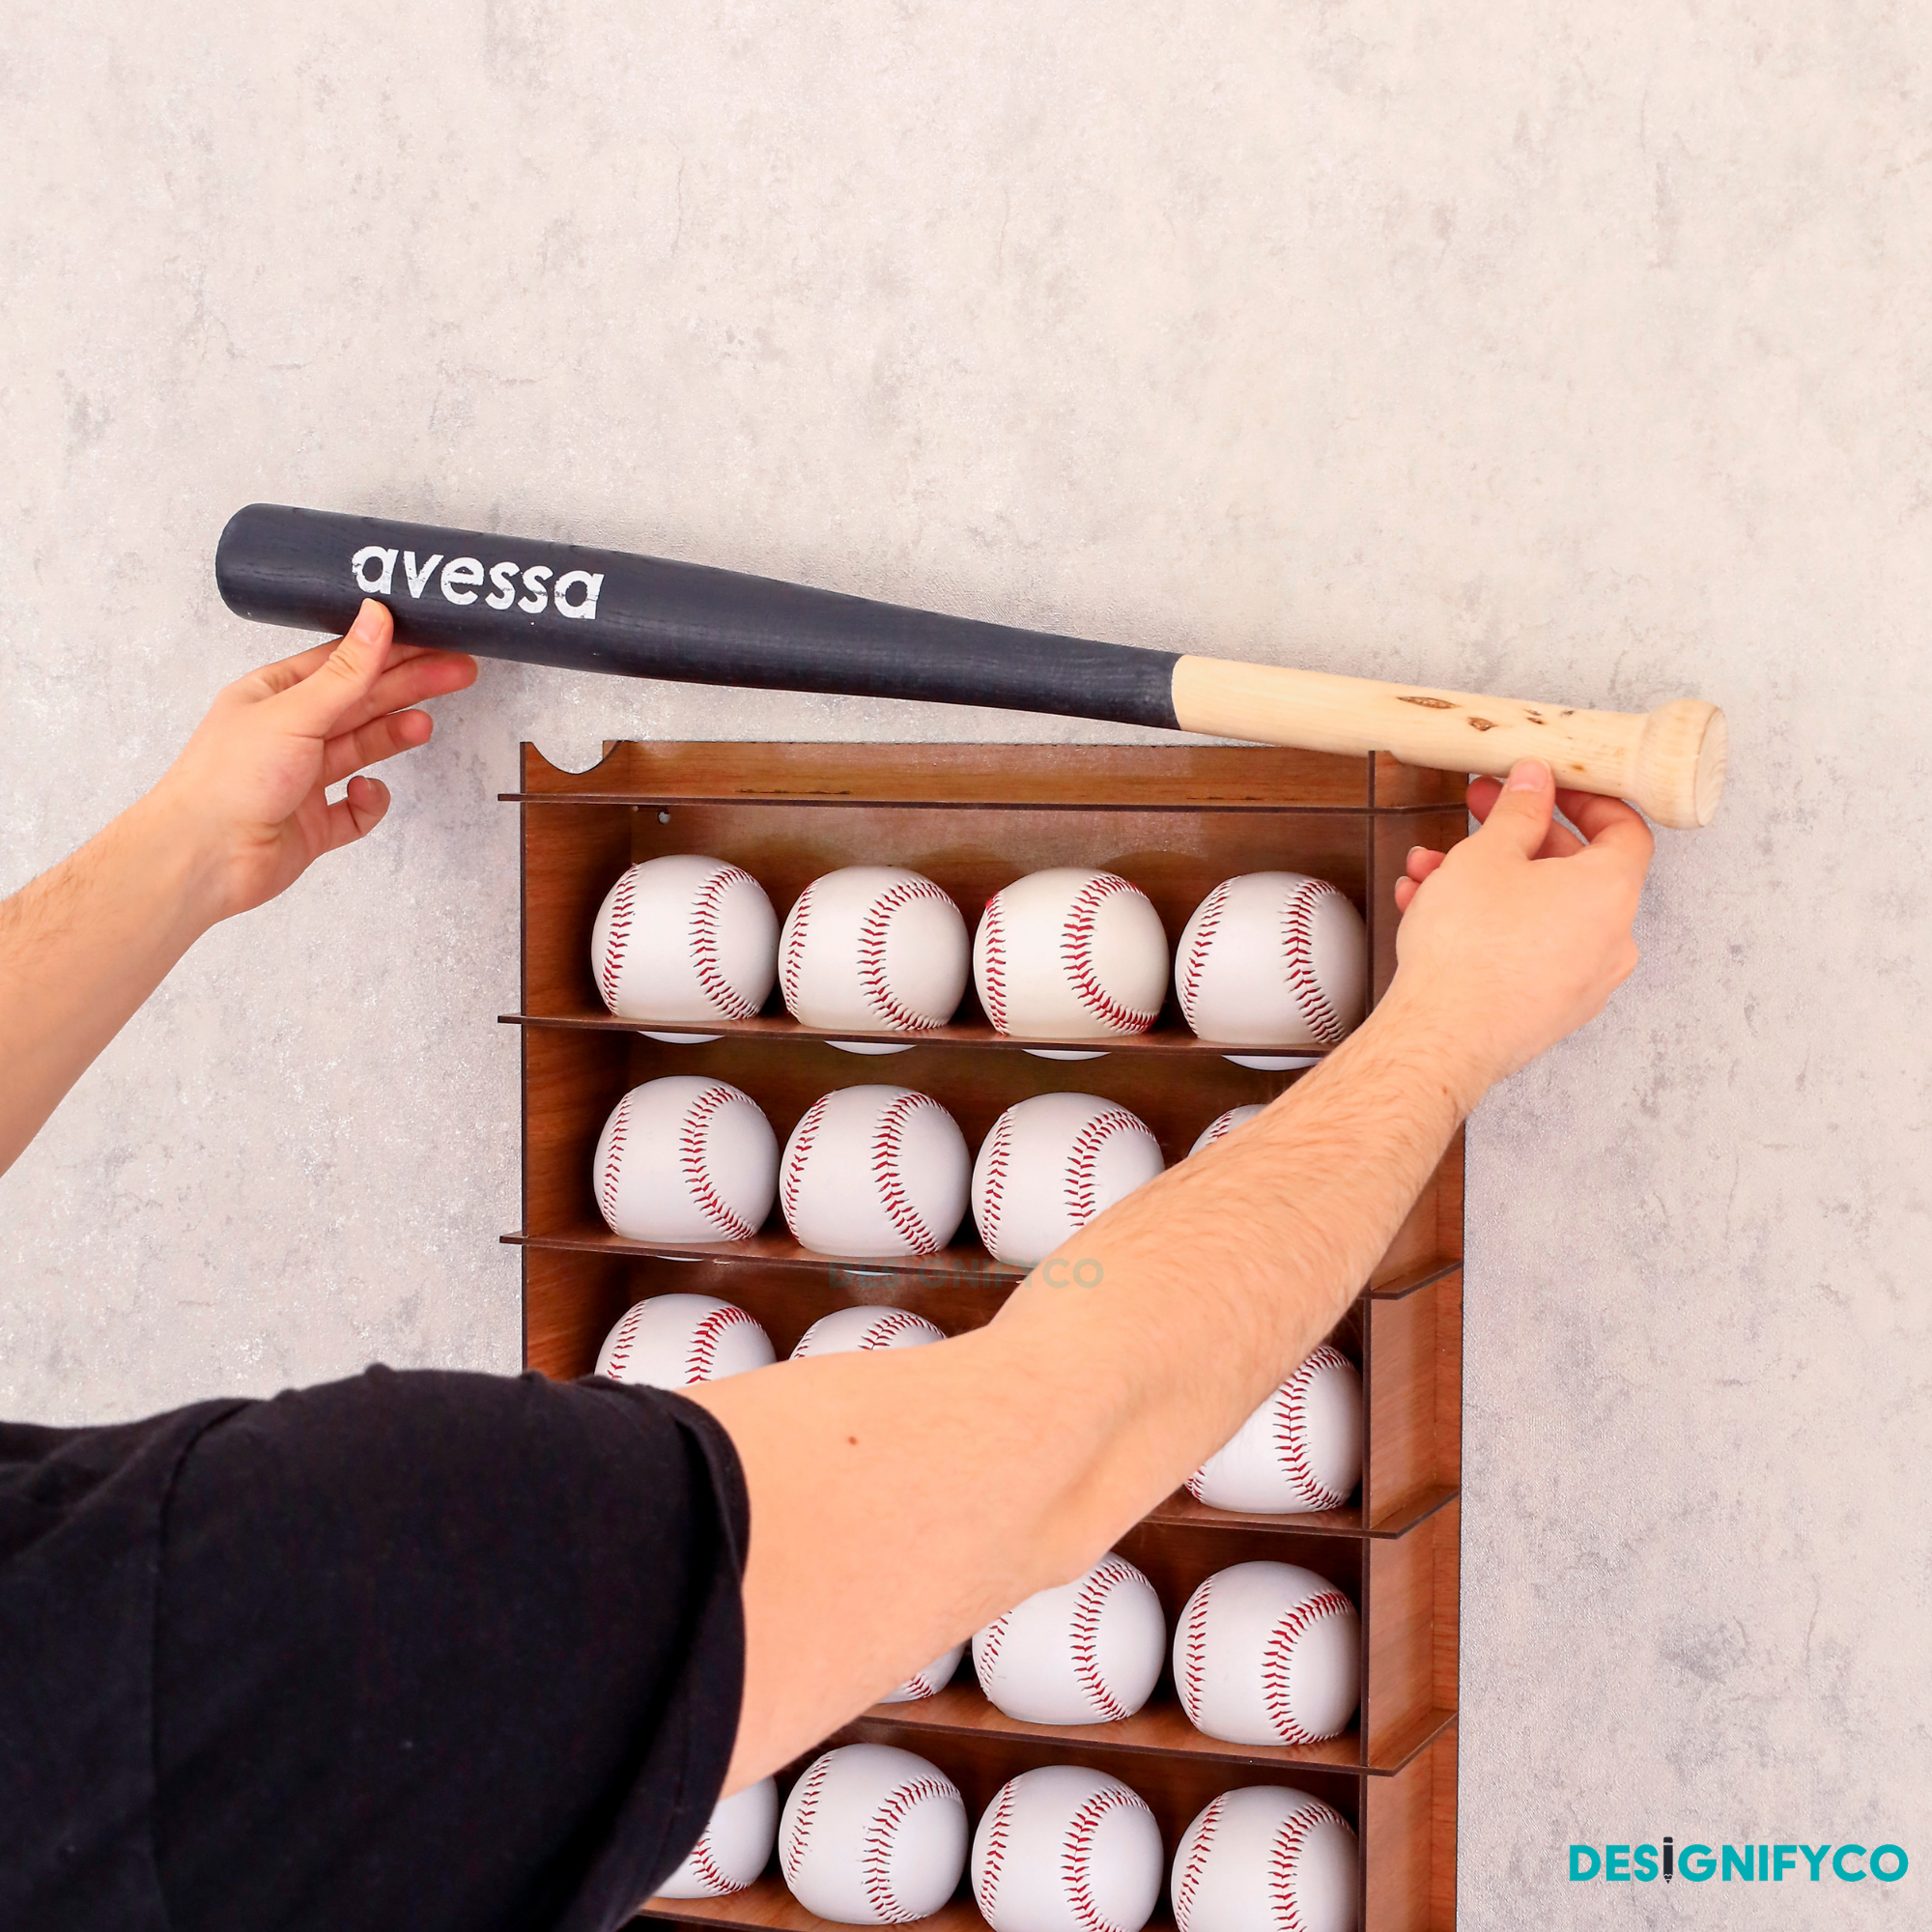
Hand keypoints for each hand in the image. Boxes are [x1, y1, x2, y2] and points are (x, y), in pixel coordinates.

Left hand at [148, 600, 476, 923]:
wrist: (203, 857)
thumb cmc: (230, 778)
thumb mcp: (295, 711)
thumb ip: (347, 671)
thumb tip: (376, 618)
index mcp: (274, 696)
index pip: (342, 663)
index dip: (390, 651)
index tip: (433, 641)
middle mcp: (289, 734)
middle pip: (361, 703)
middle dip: (408, 688)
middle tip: (457, 673)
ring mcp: (302, 781)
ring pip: (362, 751)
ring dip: (394, 736)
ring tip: (424, 726)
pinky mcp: (313, 825)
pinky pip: (356, 811)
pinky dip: (368, 802)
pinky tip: (366, 793)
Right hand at [1382, 759, 1654, 1097]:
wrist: (1443, 1037)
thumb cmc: (1469, 951)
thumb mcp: (1487, 855)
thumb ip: (1517, 810)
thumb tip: (1535, 783)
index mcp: (1610, 893)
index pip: (1624, 830)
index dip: (1586, 798)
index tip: (1550, 786)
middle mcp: (1609, 940)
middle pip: (1573, 869)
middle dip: (1516, 837)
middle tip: (1479, 812)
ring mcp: (1581, 981)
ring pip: (1537, 912)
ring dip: (1486, 883)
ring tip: (1431, 871)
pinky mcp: (1548, 1010)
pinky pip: (1524, 950)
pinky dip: (1487, 926)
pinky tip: (1431, 912)